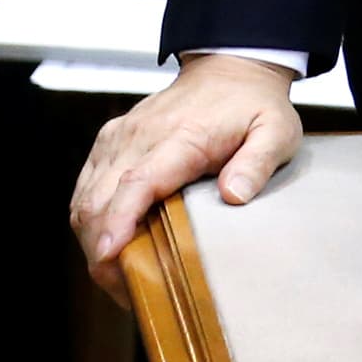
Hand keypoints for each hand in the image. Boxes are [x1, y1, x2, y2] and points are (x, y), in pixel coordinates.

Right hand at [71, 54, 305, 304]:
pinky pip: (86, 189)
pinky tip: (111, 247)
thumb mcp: (275, 131)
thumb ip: (257, 163)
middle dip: (103, 252)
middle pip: (100, 200)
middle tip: (128, 293)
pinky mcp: (110, 143)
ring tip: (121, 280)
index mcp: (181, 136)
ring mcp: (120, 138)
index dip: (119, 222)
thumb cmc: (254, 105)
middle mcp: (140, 136)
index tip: (108, 255)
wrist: (229, 68)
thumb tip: (234, 196)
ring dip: (93, 242)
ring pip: (85, 199)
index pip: (138, 182)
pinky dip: (90, 222)